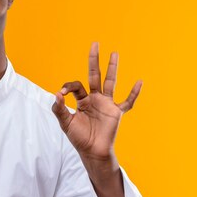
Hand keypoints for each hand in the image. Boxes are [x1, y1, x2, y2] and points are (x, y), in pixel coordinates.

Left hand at [51, 42, 141, 183]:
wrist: (92, 152)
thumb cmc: (79, 138)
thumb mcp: (65, 123)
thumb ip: (59, 109)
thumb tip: (56, 94)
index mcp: (82, 100)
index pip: (76, 86)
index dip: (68, 87)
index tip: (62, 94)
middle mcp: (95, 99)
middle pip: (94, 75)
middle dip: (94, 60)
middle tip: (95, 44)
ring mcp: (107, 104)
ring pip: (110, 82)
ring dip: (112, 68)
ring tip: (114, 53)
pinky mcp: (116, 112)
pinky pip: (127, 102)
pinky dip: (134, 94)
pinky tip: (140, 82)